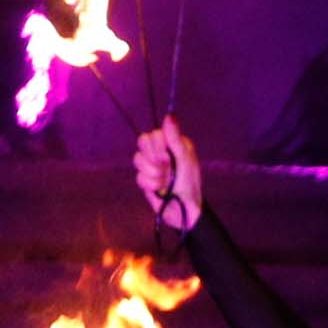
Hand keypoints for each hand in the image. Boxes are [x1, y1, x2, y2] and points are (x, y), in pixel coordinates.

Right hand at [133, 116, 202, 230]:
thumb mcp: (184, 159)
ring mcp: (152, 165)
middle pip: (142, 142)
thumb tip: (169, 115)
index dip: (157, 145)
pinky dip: (150, 184)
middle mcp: (162, 152)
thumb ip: (175, 138)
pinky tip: (159, 190)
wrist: (183, 211)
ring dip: (153, 174)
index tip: (166, 157)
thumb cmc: (189, 184)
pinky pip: (138, 176)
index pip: (154, 133)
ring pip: (138, 160)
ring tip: (164, 182)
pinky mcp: (145, 180)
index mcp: (173, 144)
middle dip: (153, 159)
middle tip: (165, 168)